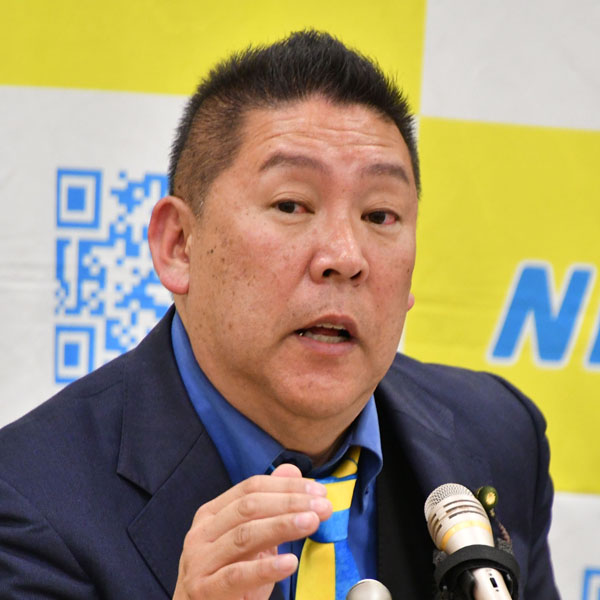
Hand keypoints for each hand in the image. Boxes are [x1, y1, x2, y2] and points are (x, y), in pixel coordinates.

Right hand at [172, 464, 331, 599]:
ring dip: (282, 526)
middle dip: (290, 503)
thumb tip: (292, 469)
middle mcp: (202, 532)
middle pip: (249, 507)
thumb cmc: (229, 574)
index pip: (251, 487)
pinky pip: (238, 575)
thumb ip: (271, 504)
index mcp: (212, 513)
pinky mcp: (205, 589)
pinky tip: (290, 562)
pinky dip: (266, 567)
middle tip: (322, 507)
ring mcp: (200, 561)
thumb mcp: (253, 538)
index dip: (286, 486)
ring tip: (312, 523)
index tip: (318, 492)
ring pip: (245, 535)